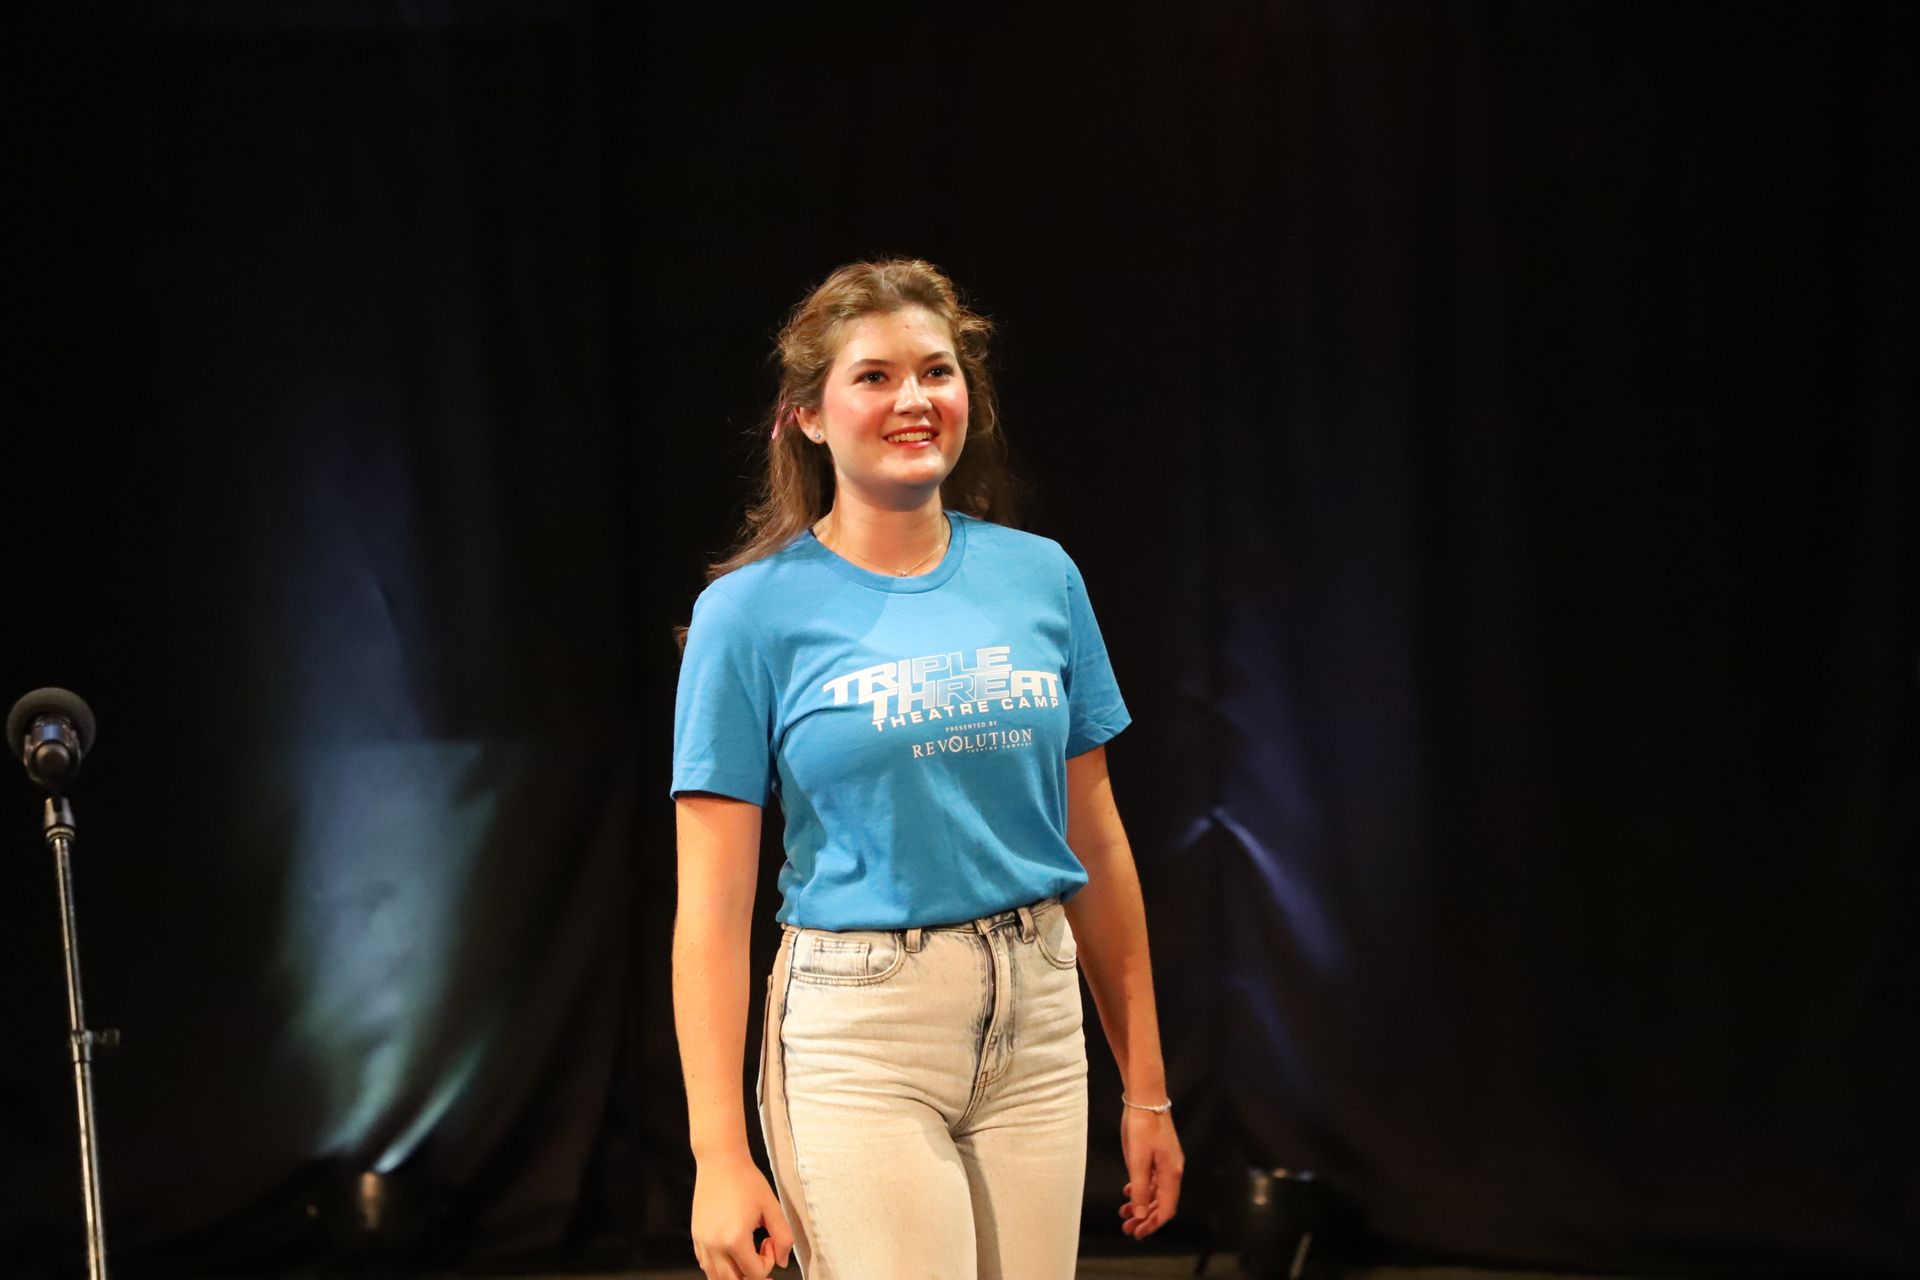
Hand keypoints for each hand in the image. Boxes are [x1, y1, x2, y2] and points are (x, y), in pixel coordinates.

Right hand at [690, 1151, 792, 1278]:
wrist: (720, 1161)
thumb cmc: (746, 1180)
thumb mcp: (772, 1208)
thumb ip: (783, 1238)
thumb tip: (782, 1262)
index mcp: (735, 1239)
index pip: (754, 1273)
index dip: (768, 1263)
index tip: (769, 1242)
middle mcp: (715, 1245)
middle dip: (751, 1277)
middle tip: (761, 1264)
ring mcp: (702, 1242)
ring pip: (716, 1277)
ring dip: (734, 1276)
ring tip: (747, 1260)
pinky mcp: (696, 1236)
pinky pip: (706, 1265)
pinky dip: (719, 1268)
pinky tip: (731, 1253)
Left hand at [1118, 1104, 1183, 1238]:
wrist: (1145, 1099)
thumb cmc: (1142, 1126)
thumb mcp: (1137, 1160)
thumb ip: (1140, 1189)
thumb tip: (1142, 1214)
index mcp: (1171, 1174)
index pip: (1166, 1209)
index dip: (1153, 1224)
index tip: (1138, 1233)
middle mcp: (1173, 1171)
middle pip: (1162, 1203)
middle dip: (1145, 1218)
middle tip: (1127, 1227)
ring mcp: (1167, 1163)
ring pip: (1157, 1192)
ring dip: (1142, 1205)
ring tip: (1124, 1212)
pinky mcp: (1159, 1155)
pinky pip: (1153, 1180)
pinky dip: (1142, 1190)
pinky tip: (1129, 1192)